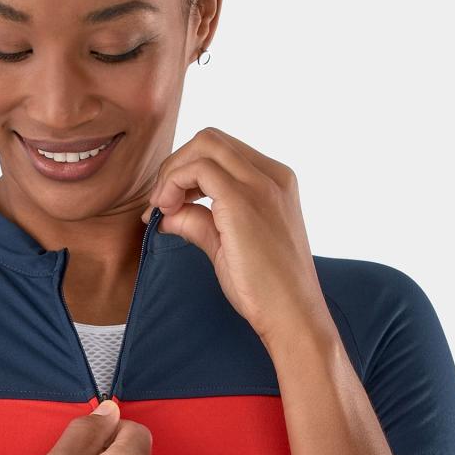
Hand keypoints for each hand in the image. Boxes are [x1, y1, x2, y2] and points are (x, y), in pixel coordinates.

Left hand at [142, 126, 331, 346]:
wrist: (293, 316)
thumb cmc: (266, 289)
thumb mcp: (228, 246)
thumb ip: (199, 222)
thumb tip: (165, 213)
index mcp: (275, 181)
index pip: (223, 151)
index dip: (188, 169)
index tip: (170, 202)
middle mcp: (273, 176)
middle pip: (210, 139)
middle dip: (177, 164)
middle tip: (161, 202)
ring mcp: (261, 185)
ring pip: (204, 144)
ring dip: (173, 172)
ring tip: (163, 208)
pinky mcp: (244, 200)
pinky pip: (198, 168)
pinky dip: (173, 183)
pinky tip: (166, 211)